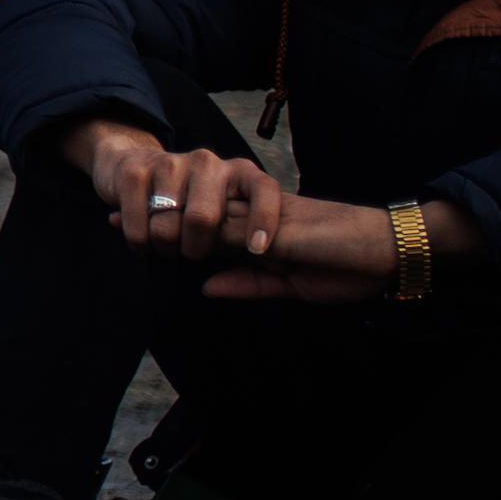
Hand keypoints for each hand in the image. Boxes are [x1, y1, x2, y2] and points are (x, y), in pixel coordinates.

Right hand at [59, 115, 282, 256]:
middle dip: (195, 248)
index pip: (263, 189)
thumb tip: (256, 256)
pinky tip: (143, 239)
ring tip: (165, 244)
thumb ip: (243, 233)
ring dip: (165, 247)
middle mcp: (207, 162)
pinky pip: (138, 227)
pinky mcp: (134, 172)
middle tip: (191, 252)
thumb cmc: (192, 201)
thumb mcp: (226, 212)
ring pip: (167, 227)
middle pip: (203, 218)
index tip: (257, 250)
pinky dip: (140, 243)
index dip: (263, 219)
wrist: (133, 165)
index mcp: (238, 171)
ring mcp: (169, 163)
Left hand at [60, 116, 401, 299]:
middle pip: (195, 213)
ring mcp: (265, 218)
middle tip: (110, 219)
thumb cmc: (345, 268)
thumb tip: (206, 286)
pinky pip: (235, 224)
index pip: (202, 226)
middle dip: (154, 216)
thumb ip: (248, 283)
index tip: (130, 228)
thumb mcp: (288, 285)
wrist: (390, 252)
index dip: (167, 226)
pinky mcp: (279, 224)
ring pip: (207, 215)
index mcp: (255, 232)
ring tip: (127, 227)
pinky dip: (201, 227)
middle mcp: (255, 219)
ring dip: (167, 221)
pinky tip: (173, 230)